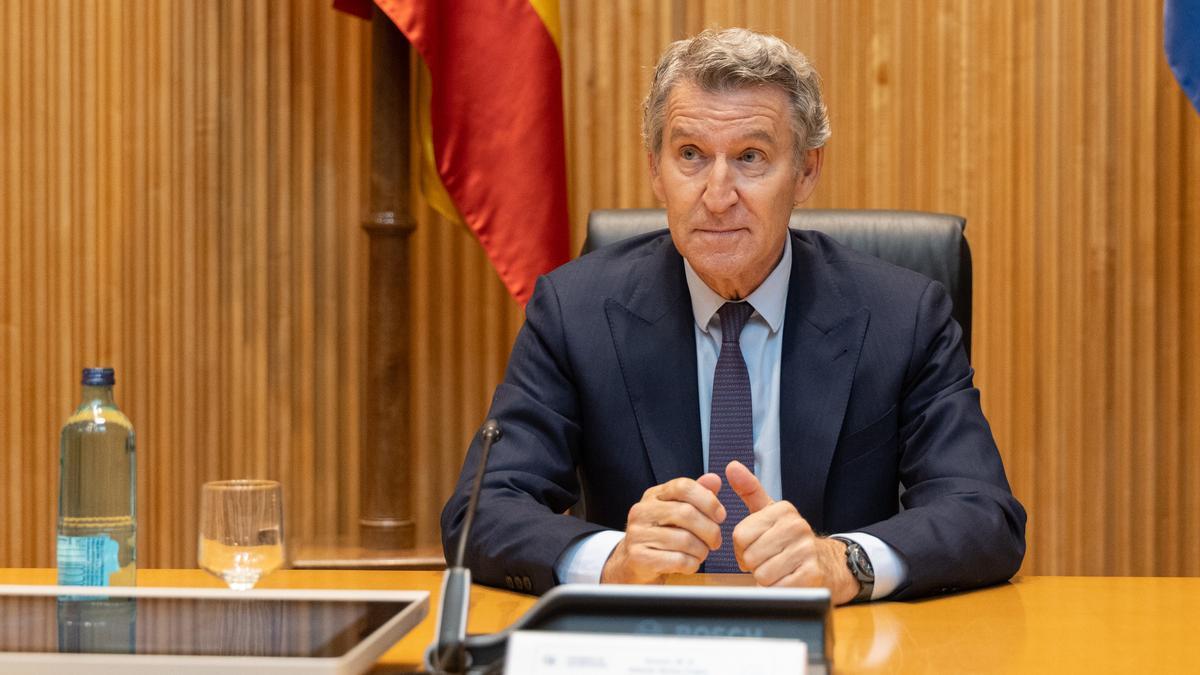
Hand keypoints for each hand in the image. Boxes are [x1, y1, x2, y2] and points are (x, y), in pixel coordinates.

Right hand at [601, 475, 725, 584]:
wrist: (634, 564)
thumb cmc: (662, 536)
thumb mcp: (677, 511)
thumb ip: (696, 496)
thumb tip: (714, 479)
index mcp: (653, 496)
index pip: (683, 487)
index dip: (708, 500)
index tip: (720, 516)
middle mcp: (642, 511)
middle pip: (686, 513)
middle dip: (709, 530)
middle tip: (715, 541)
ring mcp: (637, 534)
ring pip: (684, 539)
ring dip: (701, 550)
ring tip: (701, 553)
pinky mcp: (639, 558)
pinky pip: (677, 560)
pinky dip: (691, 564)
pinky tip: (690, 564)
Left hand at [725, 460, 859, 604]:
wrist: (830, 564)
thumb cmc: (791, 539)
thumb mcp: (771, 512)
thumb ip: (750, 489)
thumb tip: (732, 466)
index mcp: (783, 511)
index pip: (740, 536)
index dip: (742, 549)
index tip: (756, 547)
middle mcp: (797, 526)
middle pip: (750, 556)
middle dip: (754, 565)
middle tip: (768, 561)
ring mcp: (806, 550)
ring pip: (761, 574)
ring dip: (765, 579)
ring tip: (779, 571)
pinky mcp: (812, 575)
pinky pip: (777, 589)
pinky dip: (777, 590)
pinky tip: (787, 581)